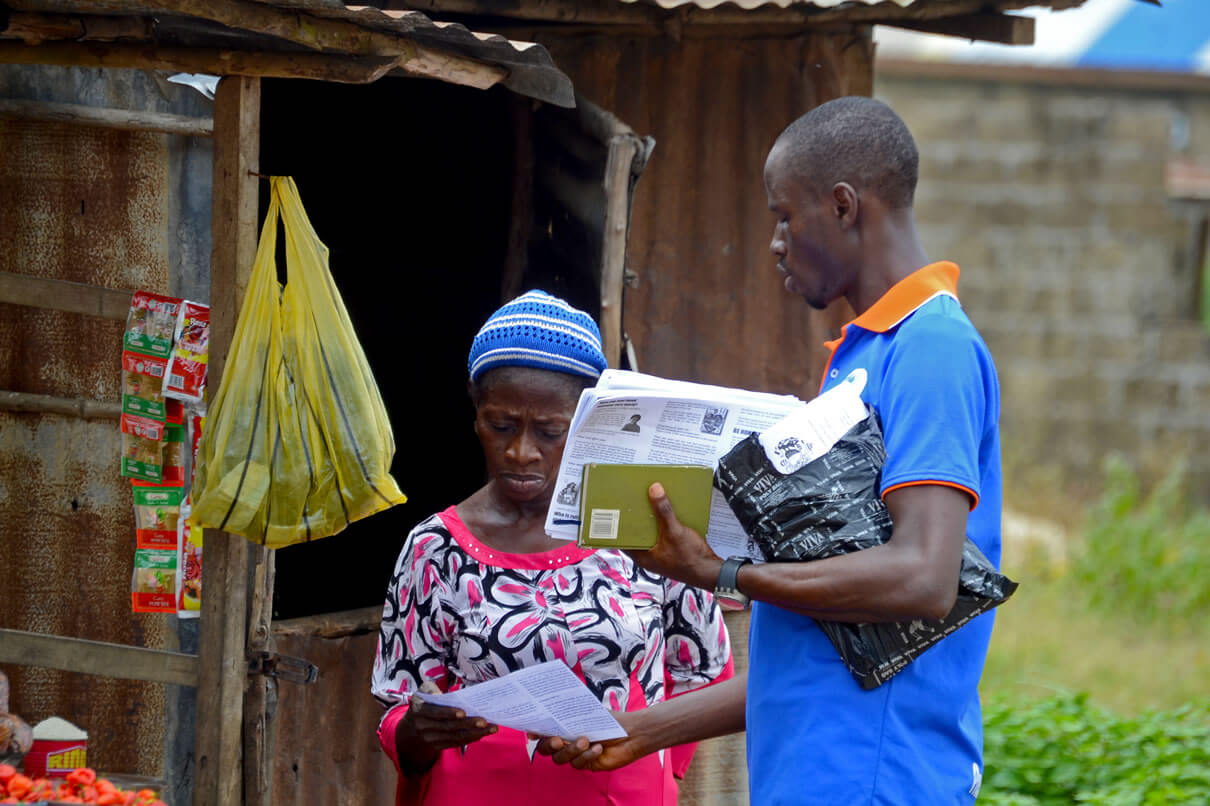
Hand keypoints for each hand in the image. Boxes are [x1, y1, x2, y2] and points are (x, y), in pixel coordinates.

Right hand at [397, 682, 497, 770]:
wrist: (411, 727)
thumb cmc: (424, 702)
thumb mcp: (423, 691)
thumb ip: (433, 689)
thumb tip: (453, 696)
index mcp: (418, 709)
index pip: (435, 712)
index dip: (449, 713)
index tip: (464, 712)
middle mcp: (422, 726)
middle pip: (448, 727)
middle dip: (468, 724)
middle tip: (485, 720)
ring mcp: (430, 739)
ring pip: (455, 737)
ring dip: (475, 733)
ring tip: (491, 728)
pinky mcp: (438, 746)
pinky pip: (456, 743)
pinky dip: (470, 738)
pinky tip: (482, 733)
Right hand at [531, 711, 647, 770]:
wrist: (631, 733)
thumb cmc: (610, 720)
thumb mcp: (588, 713)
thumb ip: (570, 713)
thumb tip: (553, 705)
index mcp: (564, 727)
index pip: (543, 732)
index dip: (535, 732)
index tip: (532, 732)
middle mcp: (566, 742)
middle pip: (546, 750)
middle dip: (549, 745)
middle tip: (558, 739)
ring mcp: (575, 754)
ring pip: (560, 758)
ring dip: (571, 750)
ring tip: (585, 740)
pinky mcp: (586, 764)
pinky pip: (578, 764)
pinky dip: (587, 755)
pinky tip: (598, 748)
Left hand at [626, 483, 722, 589]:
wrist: (711, 572)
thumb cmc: (690, 559)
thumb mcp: (674, 532)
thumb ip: (664, 511)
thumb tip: (654, 490)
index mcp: (642, 557)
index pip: (623, 539)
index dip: (620, 524)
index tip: (618, 509)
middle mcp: (649, 556)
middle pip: (638, 533)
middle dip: (637, 517)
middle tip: (634, 500)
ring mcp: (661, 554)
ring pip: (652, 533)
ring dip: (652, 519)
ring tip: (650, 501)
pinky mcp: (672, 551)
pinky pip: (663, 534)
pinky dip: (664, 524)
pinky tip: (667, 512)